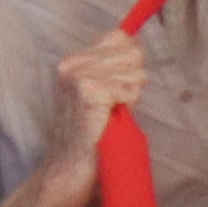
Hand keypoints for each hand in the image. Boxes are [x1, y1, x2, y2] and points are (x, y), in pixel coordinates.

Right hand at [47, 26, 147, 165]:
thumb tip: (138, 46)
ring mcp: (77, 75)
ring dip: (129, 97)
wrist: (69, 169)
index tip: (118, 88)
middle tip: (111, 108)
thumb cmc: (91, 135)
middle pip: (132, 52)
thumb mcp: (104, 94)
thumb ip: (116, 69)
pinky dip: (126, 106)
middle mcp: (71, 64)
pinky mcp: (87, 90)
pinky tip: (108, 120)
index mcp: (73, 61)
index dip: (129, 62)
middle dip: (131, 82)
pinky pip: (128, 89)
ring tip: (108, 116)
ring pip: (134, 72)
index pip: (119, 37)